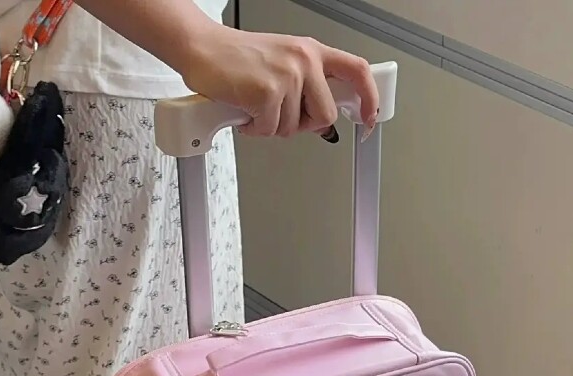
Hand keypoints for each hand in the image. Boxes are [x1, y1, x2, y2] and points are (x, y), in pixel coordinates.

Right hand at [180, 24, 378, 137]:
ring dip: (271, 126)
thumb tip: (323, 120)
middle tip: (280, 115)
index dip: (369, 98)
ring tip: (255, 106)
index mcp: (311, 52)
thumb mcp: (283, 63)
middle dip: (302, 125)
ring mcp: (287, 76)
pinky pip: (270, 130)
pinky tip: (244, 111)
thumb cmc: (238, 59)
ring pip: (294, 128)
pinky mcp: (267, 92)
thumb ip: (307, 87)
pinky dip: (254, 129)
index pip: (356, 71)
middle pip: (325, 116)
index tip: (369, 117)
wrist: (203, 49)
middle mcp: (304, 60)